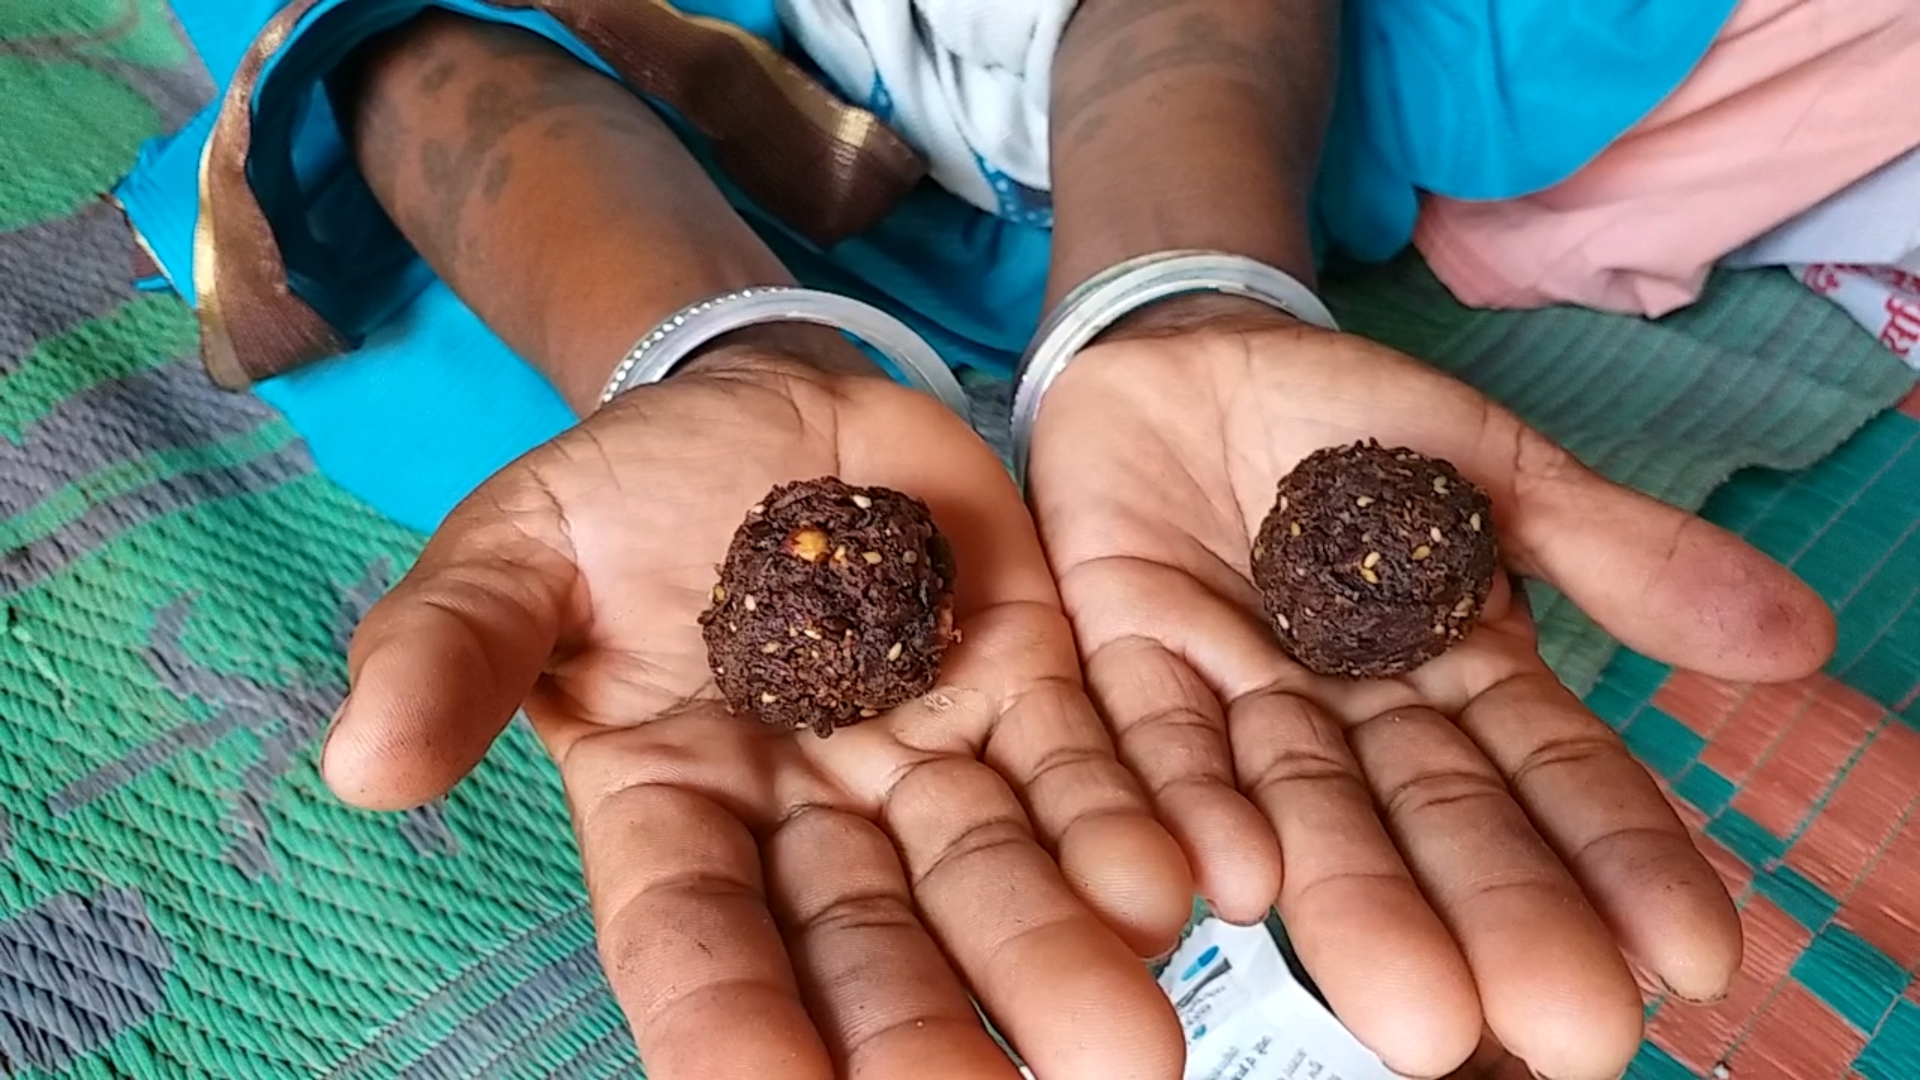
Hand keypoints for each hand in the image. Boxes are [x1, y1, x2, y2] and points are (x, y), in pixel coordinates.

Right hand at [323, 349, 1194, 1078]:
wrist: (769, 401)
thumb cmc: (630, 490)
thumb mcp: (521, 545)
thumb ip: (454, 645)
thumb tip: (363, 765)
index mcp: (670, 806)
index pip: (693, 939)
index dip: (728, 1024)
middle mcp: (809, 819)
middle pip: (867, 945)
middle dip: (925, 1030)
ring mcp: (928, 760)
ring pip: (992, 879)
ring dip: (1055, 957)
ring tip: (1134, 1040)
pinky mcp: (1026, 692)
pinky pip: (1078, 773)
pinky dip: (1121, 831)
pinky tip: (1172, 886)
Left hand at [1024, 302, 1835, 1079]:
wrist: (1186, 350)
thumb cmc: (1346, 414)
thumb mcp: (1491, 465)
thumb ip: (1612, 551)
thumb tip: (1798, 638)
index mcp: (1457, 670)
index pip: (1551, 773)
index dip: (1617, 858)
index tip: (1688, 956)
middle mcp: (1355, 710)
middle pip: (1429, 818)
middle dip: (1493, 915)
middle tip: (1561, 1026)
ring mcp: (1242, 693)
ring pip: (1302, 804)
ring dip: (1352, 902)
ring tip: (1414, 1008)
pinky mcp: (1128, 662)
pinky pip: (1161, 742)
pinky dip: (1195, 806)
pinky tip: (1238, 885)